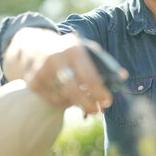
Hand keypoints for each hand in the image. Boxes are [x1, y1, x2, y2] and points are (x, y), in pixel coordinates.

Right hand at [4, 28, 124, 114]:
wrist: (33, 45)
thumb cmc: (67, 50)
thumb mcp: (83, 50)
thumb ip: (102, 62)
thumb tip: (122, 77)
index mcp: (73, 49)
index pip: (89, 76)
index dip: (99, 92)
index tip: (107, 101)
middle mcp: (55, 59)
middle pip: (73, 91)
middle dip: (88, 104)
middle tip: (98, 111)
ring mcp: (42, 71)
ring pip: (63, 98)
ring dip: (76, 103)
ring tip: (82, 100)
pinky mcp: (33, 82)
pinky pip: (53, 101)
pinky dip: (63, 103)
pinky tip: (68, 97)